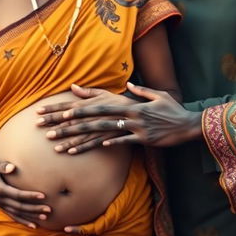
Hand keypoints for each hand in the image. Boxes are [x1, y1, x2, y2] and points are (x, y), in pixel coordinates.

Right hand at [0, 152, 50, 228]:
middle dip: (35, 209)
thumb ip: (0, 165)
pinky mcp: (0, 204)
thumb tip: (12, 168)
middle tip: (49, 209)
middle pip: (20, 206)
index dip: (30, 196)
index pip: (17, 194)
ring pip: (17, 213)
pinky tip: (33, 225)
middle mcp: (0, 199)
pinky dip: (23, 220)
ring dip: (31, 216)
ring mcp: (0, 203)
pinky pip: (12, 215)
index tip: (43, 195)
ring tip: (45, 218)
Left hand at [36, 84, 133, 153]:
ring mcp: (104, 126)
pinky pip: (96, 143)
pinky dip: (84, 147)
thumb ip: (88, 92)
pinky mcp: (110, 136)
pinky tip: (72, 152)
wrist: (149, 113)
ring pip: (82, 134)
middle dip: (55, 124)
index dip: (53, 108)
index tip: (39, 111)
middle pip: (72, 120)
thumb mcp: (106, 93)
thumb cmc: (124, 102)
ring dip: (68, 140)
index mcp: (93, 103)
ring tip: (54, 146)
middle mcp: (97, 114)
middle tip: (40, 128)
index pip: (69, 105)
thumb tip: (72, 86)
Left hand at [45, 82, 201, 147]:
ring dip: (79, 141)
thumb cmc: (171, 109)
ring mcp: (134, 126)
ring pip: (101, 132)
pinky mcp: (143, 139)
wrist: (188, 123)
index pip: (93, 105)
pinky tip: (92, 149)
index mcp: (125, 103)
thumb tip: (127, 85)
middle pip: (90, 118)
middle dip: (67, 125)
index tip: (55, 112)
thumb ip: (138, 91)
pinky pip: (123, 142)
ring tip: (61, 148)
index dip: (72, 108)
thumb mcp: (155, 95)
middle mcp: (126, 113)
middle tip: (46, 130)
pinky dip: (108, 145)